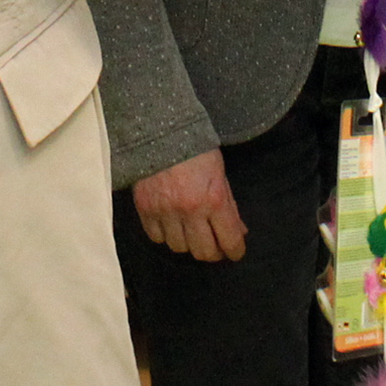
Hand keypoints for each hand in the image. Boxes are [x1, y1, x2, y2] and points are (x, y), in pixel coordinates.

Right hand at [131, 148, 246, 261]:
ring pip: (178, 247)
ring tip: (190, 231)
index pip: (229, 239)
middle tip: (214, 246)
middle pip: (203, 252)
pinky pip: (156, 237)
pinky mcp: (145, 209)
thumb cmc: (196, 151)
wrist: (161, 132)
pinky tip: (170, 224)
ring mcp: (166, 212)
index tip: (235, 253)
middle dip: (212, 252)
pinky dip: (165, 235)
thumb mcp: (220, 175)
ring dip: (187, 242)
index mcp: (214, 200)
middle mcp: (190, 210)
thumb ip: (229, 207)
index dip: (235, 251)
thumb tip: (240, 232)